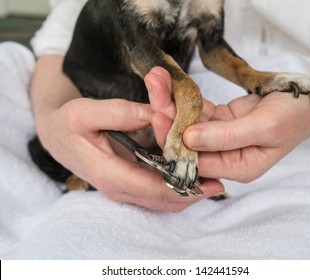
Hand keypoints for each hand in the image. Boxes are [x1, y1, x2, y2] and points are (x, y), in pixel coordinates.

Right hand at [31, 57, 223, 211]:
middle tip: (219, 181)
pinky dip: (177, 184)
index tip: (211, 183)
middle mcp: (119, 187)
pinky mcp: (130, 183)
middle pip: (163, 199)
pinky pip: (158, 191)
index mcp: (109, 174)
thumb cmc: (68, 124)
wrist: (58, 135)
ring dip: (188, 190)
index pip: (152, 188)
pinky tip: (192, 172)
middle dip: (192, 191)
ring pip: (163, 199)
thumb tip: (153, 114)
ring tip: (212, 179)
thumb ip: (118, 113)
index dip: (183, 188)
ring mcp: (125, 188)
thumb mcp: (85, 112)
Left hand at [147, 66, 309, 182]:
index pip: (197, 161)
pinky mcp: (218, 121)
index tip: (159, 115)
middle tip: (153, 88)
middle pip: (187, 140)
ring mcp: (219, 138)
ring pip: (188, 123)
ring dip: (171, 101)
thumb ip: (226, 137)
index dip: (175, 141)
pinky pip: (196, 110)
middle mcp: (224, 156)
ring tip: (156, 78)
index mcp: (237, 168)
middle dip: (168, 115)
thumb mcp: (265, 128)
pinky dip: (184, 96)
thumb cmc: (295, 115)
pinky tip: (169, 81)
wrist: (309, 99)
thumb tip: (187, 138)